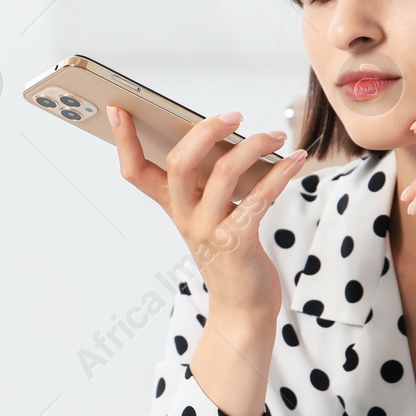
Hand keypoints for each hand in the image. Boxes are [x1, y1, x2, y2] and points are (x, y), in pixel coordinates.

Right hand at [110, 104, 306, 321]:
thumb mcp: (207, 217)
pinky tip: (297, 160)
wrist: (242, 308)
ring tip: (276, 137)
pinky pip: (259, 198)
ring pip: (223, 174)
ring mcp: (210, 230)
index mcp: (173, 207)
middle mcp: (186, 217)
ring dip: (254, 147)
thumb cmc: (229, 254)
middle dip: (205, 131)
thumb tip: (229, 136)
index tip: (118, 107)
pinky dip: (281, 174)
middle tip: (233, 116)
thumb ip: (208, 183)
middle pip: (180, 163)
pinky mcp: (238, 242)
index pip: (135, 171)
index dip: (125, 140)